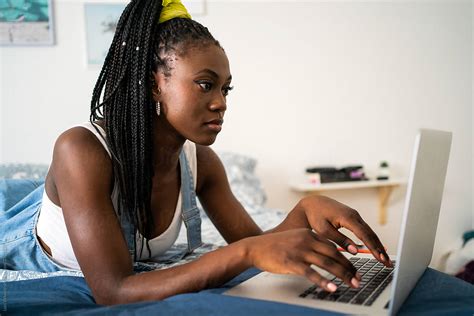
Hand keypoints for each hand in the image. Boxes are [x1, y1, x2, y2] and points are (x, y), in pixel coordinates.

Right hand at [245, 228, 360, 291]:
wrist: (254, 247)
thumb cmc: (275, 246)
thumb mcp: (295, 239)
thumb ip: (310, 244)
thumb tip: (327, 256)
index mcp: (309, 233)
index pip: (333, 246)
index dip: (346, 258)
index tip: (355, 269)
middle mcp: (306, 240)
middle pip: (334, 254)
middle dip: (349, 268)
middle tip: (358, 279)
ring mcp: (299, 251)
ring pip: (326, 263)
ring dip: (342, 275)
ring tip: (352, 284)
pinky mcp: (291, 262)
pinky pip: (311, 273)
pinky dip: (323, 281)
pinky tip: (332, 288)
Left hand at [278, 196, 391, 266]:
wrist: (313, 203)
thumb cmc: (316, 216)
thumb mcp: (324, 230)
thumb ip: (340, 240)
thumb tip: (355, 251)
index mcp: (347, 217)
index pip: (364, 235)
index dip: (374, 248)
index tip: (381, 258)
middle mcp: (354, 215)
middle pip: (371, 234)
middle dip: (380, 249)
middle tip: (388, 263)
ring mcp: (355, 216)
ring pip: (370, 232)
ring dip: (378, 246)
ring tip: (385, 260)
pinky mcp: (353, 218)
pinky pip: (365, 230)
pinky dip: (372, 240)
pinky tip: (377, 249)